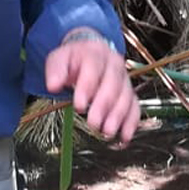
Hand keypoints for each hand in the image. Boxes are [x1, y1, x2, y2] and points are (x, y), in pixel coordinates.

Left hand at [44, 29, 138, 144]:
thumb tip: (53, 86)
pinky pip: (135, 107)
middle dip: (103, 106)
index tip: (79, 105)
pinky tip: (124, 136)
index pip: (94, 69)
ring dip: (118, 116)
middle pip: (113, 85)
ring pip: (126, 97)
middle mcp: (114, 65)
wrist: (90, 54)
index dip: (88, 88)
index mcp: (96, 54)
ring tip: (107, 132)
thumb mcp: (59, 58)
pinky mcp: (130, 93)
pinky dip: (131, 122)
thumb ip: (56, 70)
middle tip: (94, 123)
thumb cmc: (74, 60)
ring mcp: (124, 79)